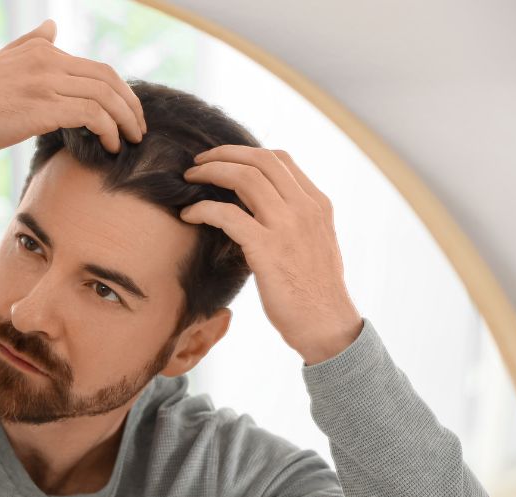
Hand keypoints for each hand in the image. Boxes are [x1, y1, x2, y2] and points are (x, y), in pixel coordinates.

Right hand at [0, 19, 146, 155]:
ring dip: (124, 121)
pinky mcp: (41, 107)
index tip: (127, 114)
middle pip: (108, 79)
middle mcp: (48, 61)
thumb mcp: (2, 59)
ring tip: (129, 141)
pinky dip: (107, 130)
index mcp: (42, 51)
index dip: (120, 92)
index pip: (97, 68)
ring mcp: (45, 83)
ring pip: (104, 97)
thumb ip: (31, 44)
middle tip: (138, 129)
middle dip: (130, 106)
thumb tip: (53, 26)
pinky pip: (90, 115)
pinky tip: (108, 145)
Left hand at [180, 145, 362, 364]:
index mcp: (317, 204)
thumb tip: (259, 207)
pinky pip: (228, 215)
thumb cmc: (314, 291)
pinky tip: (189, 215)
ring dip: (210, 173)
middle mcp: (305, 208)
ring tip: (189, 179)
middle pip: (260, 160)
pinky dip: (203, 209)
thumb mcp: (312, 243)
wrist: (327, 326)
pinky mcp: (268, 249)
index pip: (279, 159)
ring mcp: (288, 227)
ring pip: (244, 178)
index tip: (220, 159)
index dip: (244, 152)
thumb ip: (292, 220)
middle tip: (198, 162)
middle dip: (223, 154)